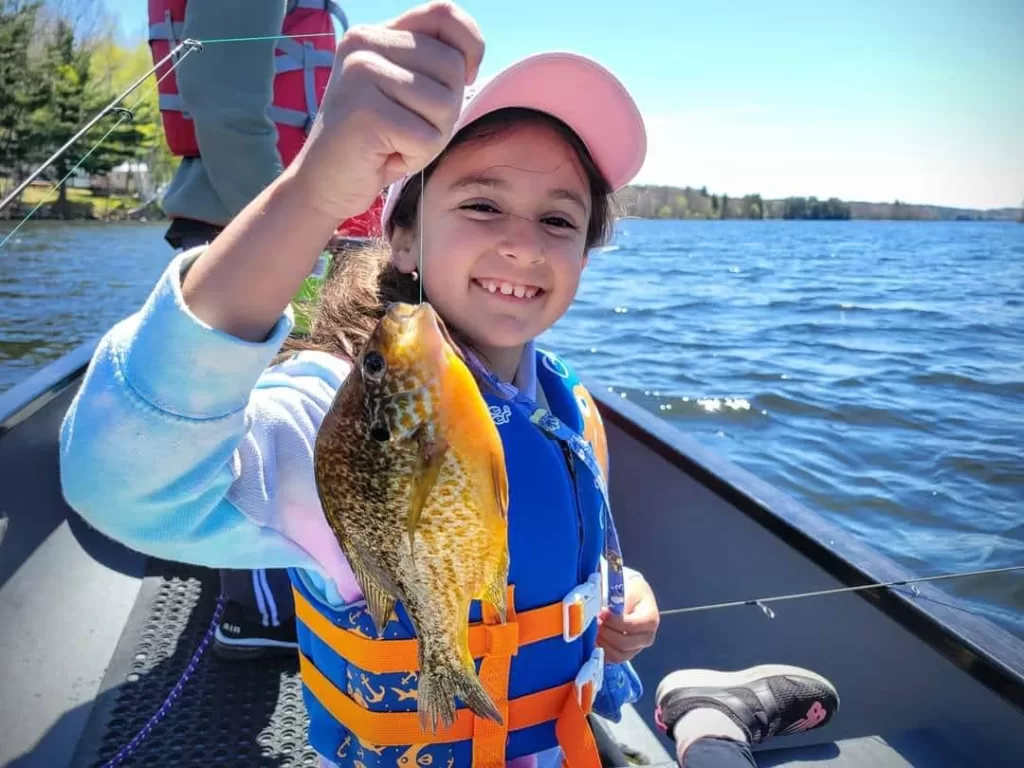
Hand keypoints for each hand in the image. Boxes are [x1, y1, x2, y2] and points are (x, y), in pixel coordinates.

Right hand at [289, 1, 484, 220]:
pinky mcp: (365, 112)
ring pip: (444, 104)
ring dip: (431, 138)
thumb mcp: (406, 94)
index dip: (470, 46)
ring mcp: (361, 74)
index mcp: (375, 33)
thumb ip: (431, 65)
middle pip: (451, 66)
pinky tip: (387, 158)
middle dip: (446, 111)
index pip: (444, 14)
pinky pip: (427, 138)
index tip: (464, 79)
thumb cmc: (375, 144)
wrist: (324, 185)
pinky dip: (417, 158)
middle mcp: (364, 43)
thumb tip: (471, 58)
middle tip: (409, 129)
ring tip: (396, 144)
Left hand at [597, 574, 659, 662]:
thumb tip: (602, 611)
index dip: (614, 621)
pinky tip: (595, 639)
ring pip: (619, 654)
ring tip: (595, 630)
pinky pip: (614, 659)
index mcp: (650, 619)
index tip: (601, 612)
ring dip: (603, 643)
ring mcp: (637, 647)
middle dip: (606, 633)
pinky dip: (602, 651)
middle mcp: (647, 637)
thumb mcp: (626, 589)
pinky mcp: (627, 653)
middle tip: (596, 621)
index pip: (631, 626)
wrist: (632, 596)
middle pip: (624, 643)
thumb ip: (616, 601)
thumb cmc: (629, 591)